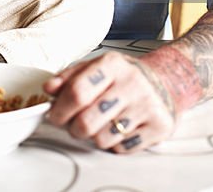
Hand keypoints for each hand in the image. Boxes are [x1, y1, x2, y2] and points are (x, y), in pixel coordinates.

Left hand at [44, 51, 177, 153]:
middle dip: (73, 129)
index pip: (77, 91)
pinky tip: (120, 128)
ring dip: (94, 137)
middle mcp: (132, 83)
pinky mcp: (159, 126)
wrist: (163, 81)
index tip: (55, 115)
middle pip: (86, 121)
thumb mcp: (96, 67)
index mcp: (112, 64)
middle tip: (75, 125)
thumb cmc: (123, 76)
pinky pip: (122, 148)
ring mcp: (147, 105)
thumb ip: (69, 77)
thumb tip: (49, 89)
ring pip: (102, 139)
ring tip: (100, 124)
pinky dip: (115, 144)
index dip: (60, 109)